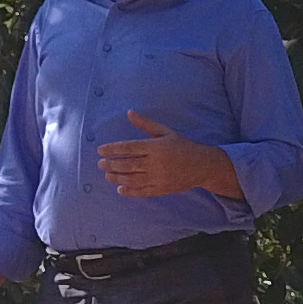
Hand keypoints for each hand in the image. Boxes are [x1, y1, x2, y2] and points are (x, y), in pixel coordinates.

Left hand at [100, 110, 231, 197]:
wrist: (202, 166)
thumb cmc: (183, 146)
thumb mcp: (165, 131)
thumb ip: (145, 124)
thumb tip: (129, 112)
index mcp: (155, 147)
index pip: (128, 148)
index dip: (112, 149)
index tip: (100, 150)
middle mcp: (155, 163)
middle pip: (127, 165)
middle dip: (110, 165)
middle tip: (100, 164)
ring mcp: (158, 178)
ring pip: (132, 179)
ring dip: (116, 178)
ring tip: (107, 175)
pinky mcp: (161, 189)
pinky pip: (142, 192)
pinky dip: (129, 191)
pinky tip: (120, 188)